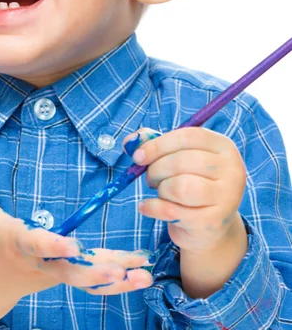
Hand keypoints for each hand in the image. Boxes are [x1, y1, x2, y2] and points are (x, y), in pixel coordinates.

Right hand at [0, 154, 154, 297]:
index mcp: (17, 243)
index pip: (35, 244)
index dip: (52, 245)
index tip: (72, 244)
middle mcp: (39, 262)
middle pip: (68, 270)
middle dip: (94, 271)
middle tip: (121, 270)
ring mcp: (55, 273)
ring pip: (87, 279)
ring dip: (117, 278)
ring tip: (146, 275)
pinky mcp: (66, 275)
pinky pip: (93, 281)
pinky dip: (118, 281)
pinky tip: (142, 276)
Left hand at [122, 127, 246, 251]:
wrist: (209, 224)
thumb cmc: (190, 181)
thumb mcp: (176, 157)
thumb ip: (153, 143)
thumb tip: (129, 141)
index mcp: (223, 146)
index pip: (188, 137)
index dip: (158, 145)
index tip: (138, 156)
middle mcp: (232, 170)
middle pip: (182, 161)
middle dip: (156, 169)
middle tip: (151, 178)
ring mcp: (227, 198)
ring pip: (180, 187)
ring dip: (161, 189)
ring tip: (160, 192)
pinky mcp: (214, 222)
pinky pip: (173, 211)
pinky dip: (153, 208)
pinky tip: (147, 207)